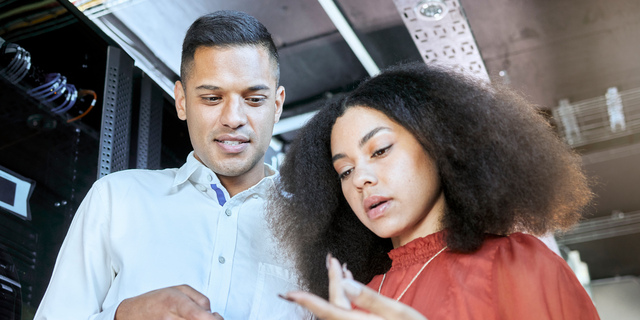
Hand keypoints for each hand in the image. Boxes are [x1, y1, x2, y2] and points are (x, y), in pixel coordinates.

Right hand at [115, 285, 223, 319]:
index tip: (217, 318)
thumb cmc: (156, 300)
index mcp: (175, 302)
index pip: (199, 316)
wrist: (131, 314)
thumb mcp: (179, 290)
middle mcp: (169, 318)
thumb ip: (200, 299)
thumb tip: (211, 313)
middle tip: (212, 319)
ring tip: (198, 319)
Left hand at [282, 255, 426, 319]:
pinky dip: (346, 300)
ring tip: (342, 268)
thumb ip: (370, 298)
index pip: (328, 310)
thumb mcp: (398, 312)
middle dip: (332, 282)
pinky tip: (351, 289)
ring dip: (338, 290)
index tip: (288, 294)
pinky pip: (346, 315)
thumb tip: (345, 282)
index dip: (306, 301)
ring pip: (339, 311)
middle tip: (333, 260)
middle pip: (334, 307)